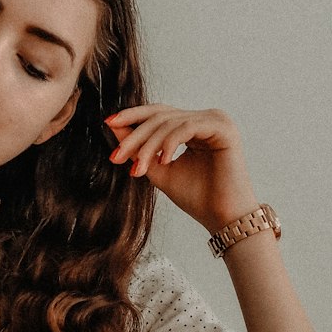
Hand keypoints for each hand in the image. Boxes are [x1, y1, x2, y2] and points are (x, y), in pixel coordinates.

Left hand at [106, 104, 258, 230]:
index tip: (108, 123)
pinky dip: (170, 143)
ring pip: (170, 122)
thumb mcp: (158, 169)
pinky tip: (162, 161)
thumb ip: (138, 149)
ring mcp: (216, 120)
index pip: (158, 113)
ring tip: (139, 169)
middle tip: (116, 156)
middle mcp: (205, 118)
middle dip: (135, 136)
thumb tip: (113, 126)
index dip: (132, 116)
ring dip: (149, 146)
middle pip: (160, 116)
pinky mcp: (223, 128)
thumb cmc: (196, 197)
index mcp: (192, 125)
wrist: (222, 217)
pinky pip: (188, 127)